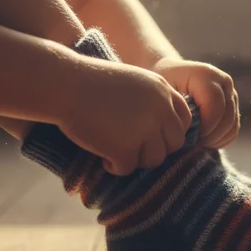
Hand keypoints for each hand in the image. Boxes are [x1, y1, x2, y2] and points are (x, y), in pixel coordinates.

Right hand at [59, 58, 192, 175]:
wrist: (66, 85)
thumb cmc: (92, 82)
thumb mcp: (133, 81)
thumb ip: (152, 101)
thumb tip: (160, 131)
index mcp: (163, 90)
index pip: (184, 120)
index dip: (169, 132)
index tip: (152, 136)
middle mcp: (160, 109)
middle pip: (174, 143)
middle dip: (155, 149)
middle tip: (132, 147)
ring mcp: (145, 130)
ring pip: (154, 159)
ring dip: (136, 159)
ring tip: (114, 149)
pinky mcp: (125, 148)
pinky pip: (128, 168)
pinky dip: (115, 166)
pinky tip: (102, 155)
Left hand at [152, 58, 239, 148]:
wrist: (169, 76)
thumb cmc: (162, 87)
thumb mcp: (163, 95)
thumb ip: (176, 111)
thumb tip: (187, 135)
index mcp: (205, 75)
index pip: (215, 106)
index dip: (205, 126)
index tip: (189, 135)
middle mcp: (222, 81)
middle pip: (227, 117)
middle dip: (210, 135)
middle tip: (192, 143)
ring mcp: (230, 93)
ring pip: (232, 125)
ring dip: (216, 139)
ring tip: (196, 142)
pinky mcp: (233, 105)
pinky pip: (234, 130)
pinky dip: (221, 140)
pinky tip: (204, 141)